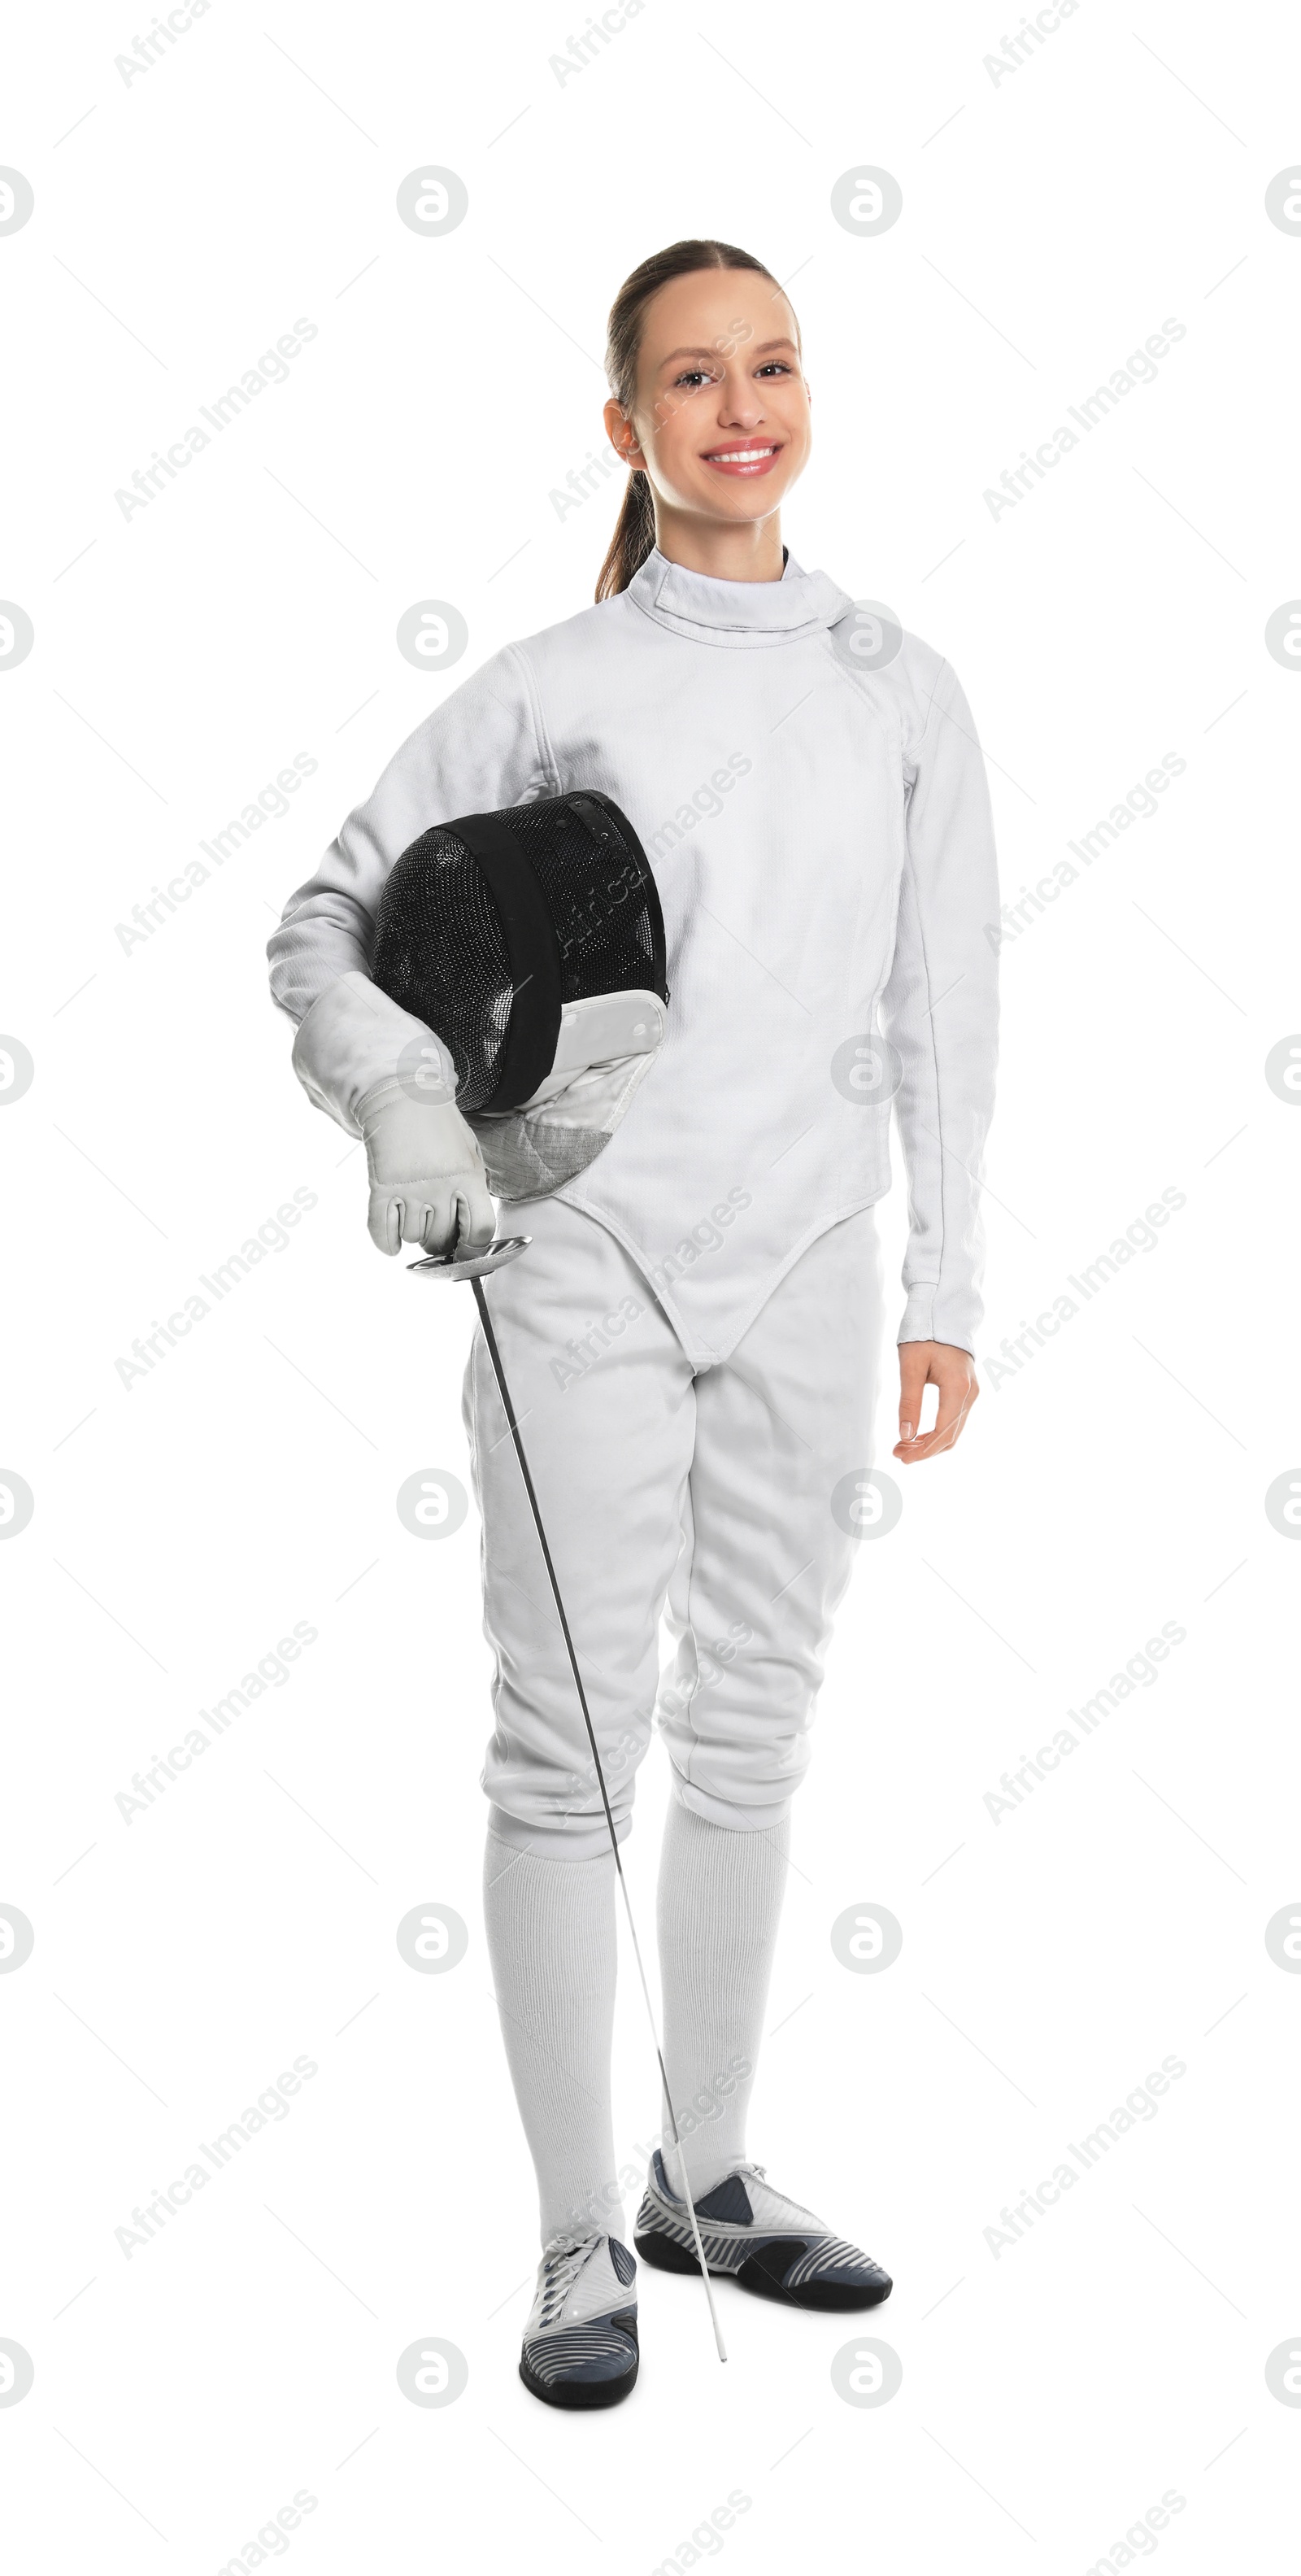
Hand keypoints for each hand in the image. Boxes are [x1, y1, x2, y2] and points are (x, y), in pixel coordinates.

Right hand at [355, 1077, 495, 1256]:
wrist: (404, 1099)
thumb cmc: (440, 1128)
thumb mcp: (471, 1155)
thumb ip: (473, 1191)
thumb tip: (471, 1232)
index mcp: (468, 1177)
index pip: (479, 1231)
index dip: (473, 1246)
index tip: (465, 1245)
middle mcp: (440, 1186)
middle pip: (441, 1240)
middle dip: (438, 1240)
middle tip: (434, 1224)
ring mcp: (409, 1188)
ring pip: (412, 1237)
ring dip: (412, 1232)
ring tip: (413, 1212)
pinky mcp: (381, 1187)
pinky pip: (382, 1232)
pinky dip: (386, 1243)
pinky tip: (392, 1243)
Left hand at [893, 1341, 978, 1463]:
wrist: (944, 1313)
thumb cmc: (925, 1335)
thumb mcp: (910, 1367)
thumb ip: (909, 1402)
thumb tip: (905, 1435)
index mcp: (958, 1388)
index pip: (943, 1432)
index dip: (922, 1450)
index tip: (901, 1456)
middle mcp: (970, 1394)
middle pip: (950, 1437)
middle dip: (924, 1450)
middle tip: (897, 1453)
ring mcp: (972, 1393)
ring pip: (953, 1431)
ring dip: (930, 1443)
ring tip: (903, 1445)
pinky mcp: (967, 1391)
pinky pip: (954, 1420)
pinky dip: (937, 1432)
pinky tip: (917, 1434)